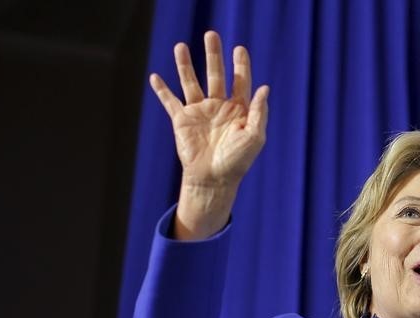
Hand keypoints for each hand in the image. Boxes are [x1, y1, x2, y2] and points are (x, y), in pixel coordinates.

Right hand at [150, 31, 269, 238]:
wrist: (213, 180)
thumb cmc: (237, 162)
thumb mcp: (255, 137)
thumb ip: (260, 112)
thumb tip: (264, 87)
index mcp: (238, 110)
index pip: (240, 81)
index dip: (240, 65)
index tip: (239, 49)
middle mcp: (218, 107)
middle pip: (215, 74)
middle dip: (214, 55)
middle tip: (211, 35)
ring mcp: (199, 112)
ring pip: (191, 82)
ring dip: (185, 65)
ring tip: (180, 46)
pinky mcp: (182, 121)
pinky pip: (170, 102)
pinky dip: (162, 90)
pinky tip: (155, 77)